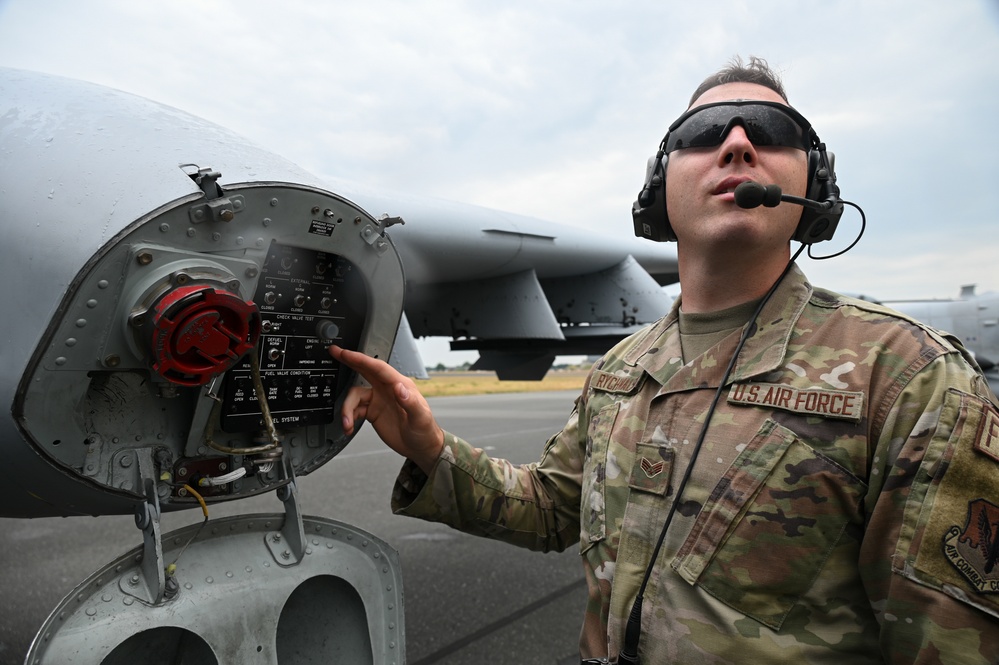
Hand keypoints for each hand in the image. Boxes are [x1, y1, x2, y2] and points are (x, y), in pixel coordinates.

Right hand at [329, 345, 444, 473]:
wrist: (420, 448)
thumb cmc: (425, 431)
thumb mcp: (420, 418)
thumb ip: (410, 402)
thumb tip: (399, 387)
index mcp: (400, 385)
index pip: (378, 368)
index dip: (361, 359)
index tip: (346, 353)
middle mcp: (388, 389)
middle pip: (365, 371)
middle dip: (349, 362)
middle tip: (335, 353)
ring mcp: (379, 400)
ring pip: (355, 395)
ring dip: (347, 409)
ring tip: (346, 423)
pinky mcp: (373, 411)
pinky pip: (355, 409)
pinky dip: (349, 417)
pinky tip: (349, 427)